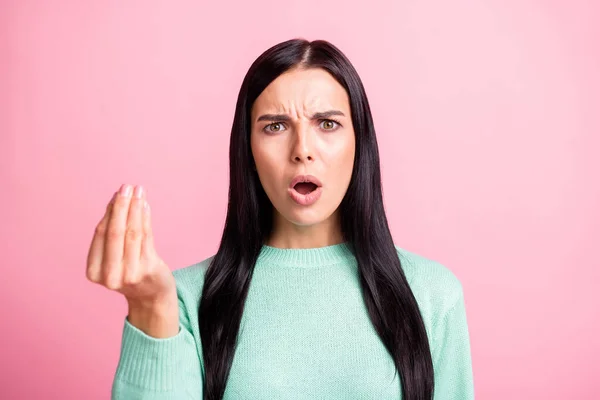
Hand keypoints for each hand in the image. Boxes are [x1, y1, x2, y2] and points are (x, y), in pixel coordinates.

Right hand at [86, 184, 177, 336]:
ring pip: (132, 232)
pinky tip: (145, 205)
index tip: (116, 194)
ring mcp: (131, 273)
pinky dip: (145, 218)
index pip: (101, 234)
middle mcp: (111, 275)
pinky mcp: (149, 269)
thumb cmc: (129, 271)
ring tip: (138, 191)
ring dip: (135, 208)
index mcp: (94, 272)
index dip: (109, 211)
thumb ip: (111, 234)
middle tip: (126, 187)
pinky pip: (146, 237)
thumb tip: (116, 200)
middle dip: (121, 206)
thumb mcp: (112, 258)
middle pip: (115, 232)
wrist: (151, 296)